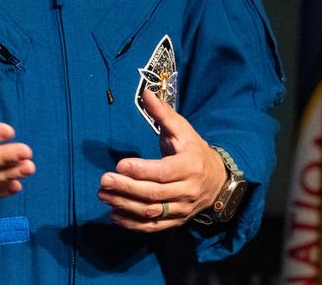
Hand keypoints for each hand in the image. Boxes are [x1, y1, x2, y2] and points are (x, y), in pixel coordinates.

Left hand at [96, 87, 227, 231]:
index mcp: (190, 165)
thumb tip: (146, 92)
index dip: (141, 170)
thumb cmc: (194, 150)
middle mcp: (188, 190)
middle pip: (154, 193)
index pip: (164, 171)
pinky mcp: (176, 221)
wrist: (218, 180)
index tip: (119, 164)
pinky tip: (114, 215)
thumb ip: (163, 113)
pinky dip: (132, 224)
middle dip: (127, 188)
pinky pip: (153, 227)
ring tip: (103, 195)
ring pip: (152, 212)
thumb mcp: (183, 129)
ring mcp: (182, 208)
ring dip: (125, 205)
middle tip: (103, 181)